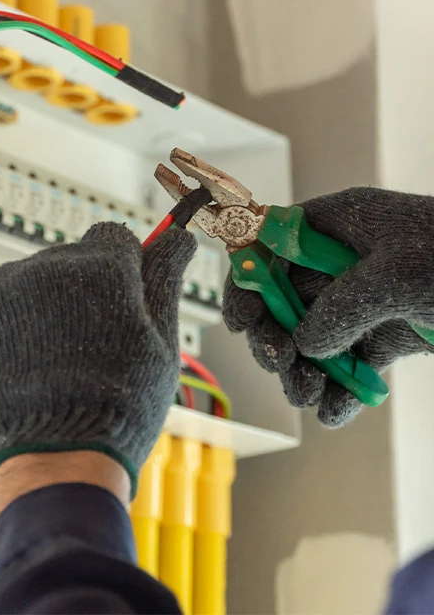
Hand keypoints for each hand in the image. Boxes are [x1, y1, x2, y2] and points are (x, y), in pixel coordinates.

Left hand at [0, 222, 195, 497]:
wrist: (57, 460)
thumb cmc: (119, 409)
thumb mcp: (160, 343)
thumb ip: (165, 280)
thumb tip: (178, 239)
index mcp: (103, 265)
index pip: (112, 238)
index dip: (122, 267)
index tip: (120, 296)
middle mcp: (50, 264)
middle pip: (68, 258)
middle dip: (80, 290)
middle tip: (87, 342)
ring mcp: (4, 288)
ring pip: (24, 277)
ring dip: (34, 303)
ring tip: (45, 357)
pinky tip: (1, 341)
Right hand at [223, 188, 433, 426]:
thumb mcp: (396, 276)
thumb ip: (339, 307)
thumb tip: (306, 343)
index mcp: (337, 225)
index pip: (270, 245)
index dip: (248, 280)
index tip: (240, 321)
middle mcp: (344, 260)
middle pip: (286, 298)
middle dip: (277, 335)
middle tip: (281, 365)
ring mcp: (366, 298)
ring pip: (314, 335)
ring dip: (304, 369)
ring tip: (309, 396)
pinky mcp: (390, 333)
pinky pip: (351, 360)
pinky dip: (342, 387)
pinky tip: (337, 411)